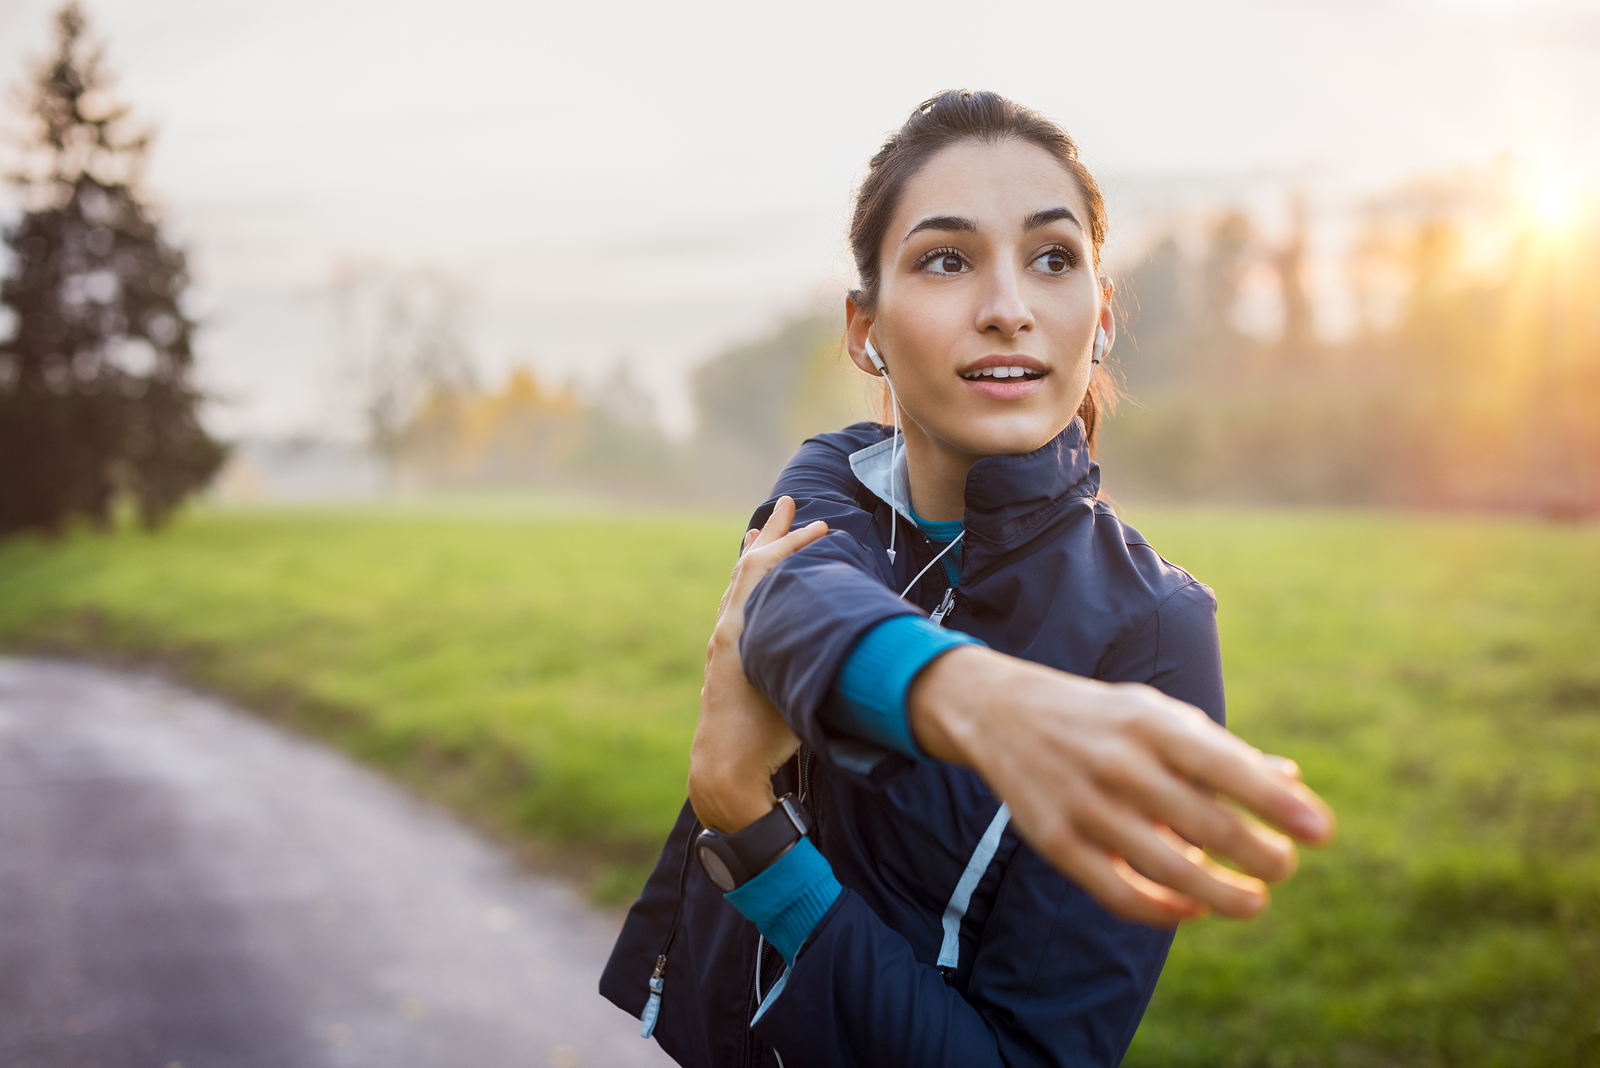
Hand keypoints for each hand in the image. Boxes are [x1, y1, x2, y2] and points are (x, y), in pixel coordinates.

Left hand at [688, 497, 827, 832]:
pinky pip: (736, 604)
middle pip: (748, 565)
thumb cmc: (766, 735)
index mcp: (741, 628)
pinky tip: (754, 585)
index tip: (822, 527)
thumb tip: (869, 636)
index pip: (766, 568)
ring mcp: (722, 643)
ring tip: (761, 531)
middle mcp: (727, 628)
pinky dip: (748, 583)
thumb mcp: (799, 688)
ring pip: (738, 584)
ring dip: (756, 555)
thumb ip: (824, 657)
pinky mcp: (724, 659)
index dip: (794, 543)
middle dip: (773, 533)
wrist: (723, 769)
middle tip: (787, 503)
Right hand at [911, 648, 1334, 926]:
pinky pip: (1120, 894)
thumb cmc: (1102, 718)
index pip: (1228, 767)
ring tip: (1254, 902)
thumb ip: (1222, 752)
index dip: (1279, 804)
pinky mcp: (1057, 842)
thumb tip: (1291, 785)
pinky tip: (1193, 909)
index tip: (1322, 832)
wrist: (1001, 713)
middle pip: (1208, 827)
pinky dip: (1164, 910)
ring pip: (1169, 870)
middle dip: (1261, 856)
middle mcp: (1120, 763)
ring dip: (1224, 896)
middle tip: (1284, 868)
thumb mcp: (1159, 717)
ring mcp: (1085, 805)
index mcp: (1152, 724)